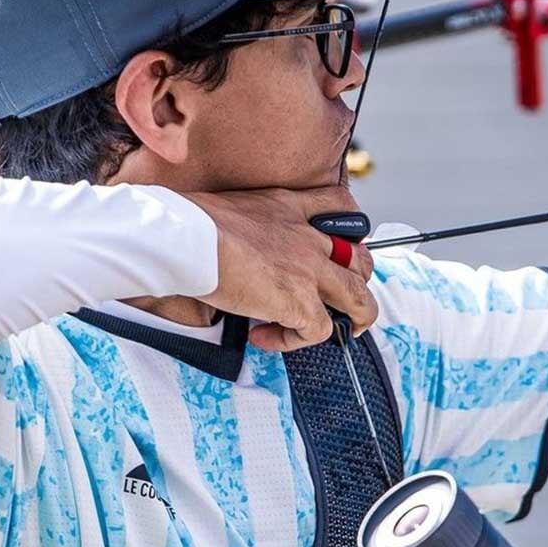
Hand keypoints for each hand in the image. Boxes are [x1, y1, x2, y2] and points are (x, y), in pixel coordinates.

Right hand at [185, 186, 375, 350]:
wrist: (187, 237)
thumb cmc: (193, 222)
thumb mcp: (236, 207)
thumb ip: (252, 225)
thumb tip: (238, 249)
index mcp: (291, 207)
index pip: (340, 205)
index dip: (348, 227)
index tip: (337, 245)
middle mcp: (308, 237)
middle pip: (361, 259)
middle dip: (357, 281)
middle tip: (338, 298)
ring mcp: (309, 270)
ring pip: (360, 299)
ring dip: (353, 319)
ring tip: (333, 330)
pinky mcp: (300, 302)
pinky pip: (319, 331)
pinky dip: (295, 341)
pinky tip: (264, 335)